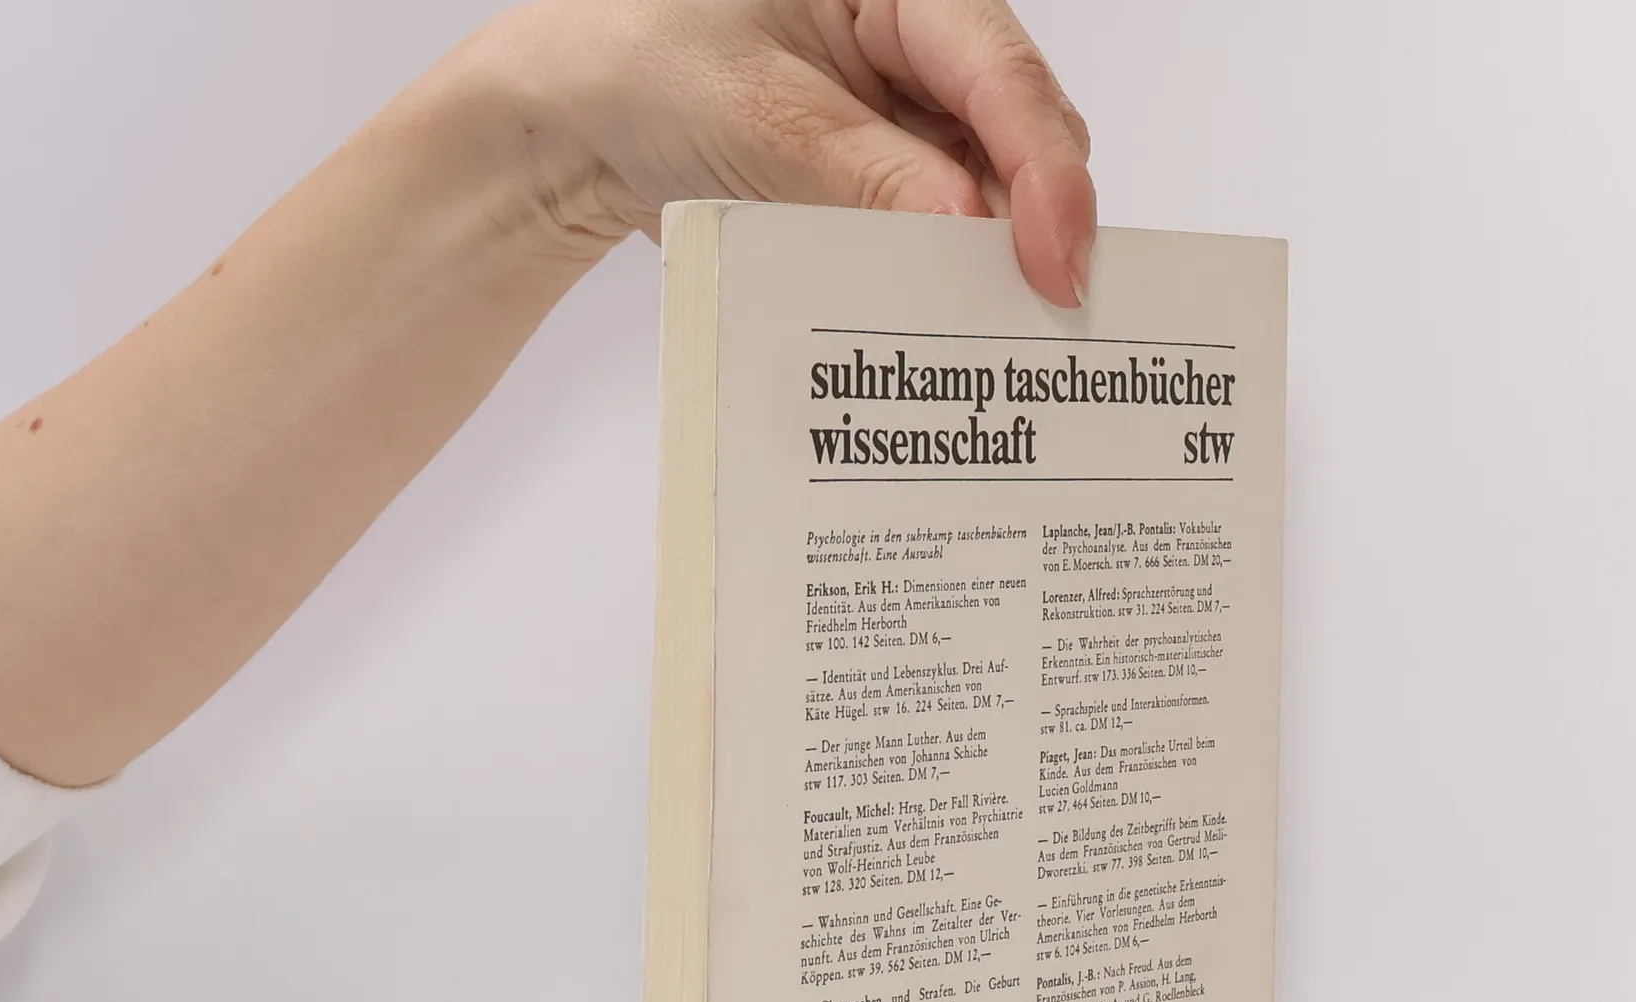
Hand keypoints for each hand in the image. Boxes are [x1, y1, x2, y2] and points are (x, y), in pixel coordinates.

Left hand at [460, 0, 1096, 305]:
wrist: (579, 118)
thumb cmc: (642, 65)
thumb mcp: (753, 114)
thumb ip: (863, 172)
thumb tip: (963, 230)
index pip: (1000, 71)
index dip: (1046, 170)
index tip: (1055, 262)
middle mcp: (921, 38)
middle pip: (1020, 132)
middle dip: (1034, 221)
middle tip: (1039, 314)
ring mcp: (910, 109)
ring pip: (992, 188)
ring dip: (993, 259)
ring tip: (995, 329)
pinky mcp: (888, 172)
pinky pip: (941, 225)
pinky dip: (945, 273)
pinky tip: (946, 316)